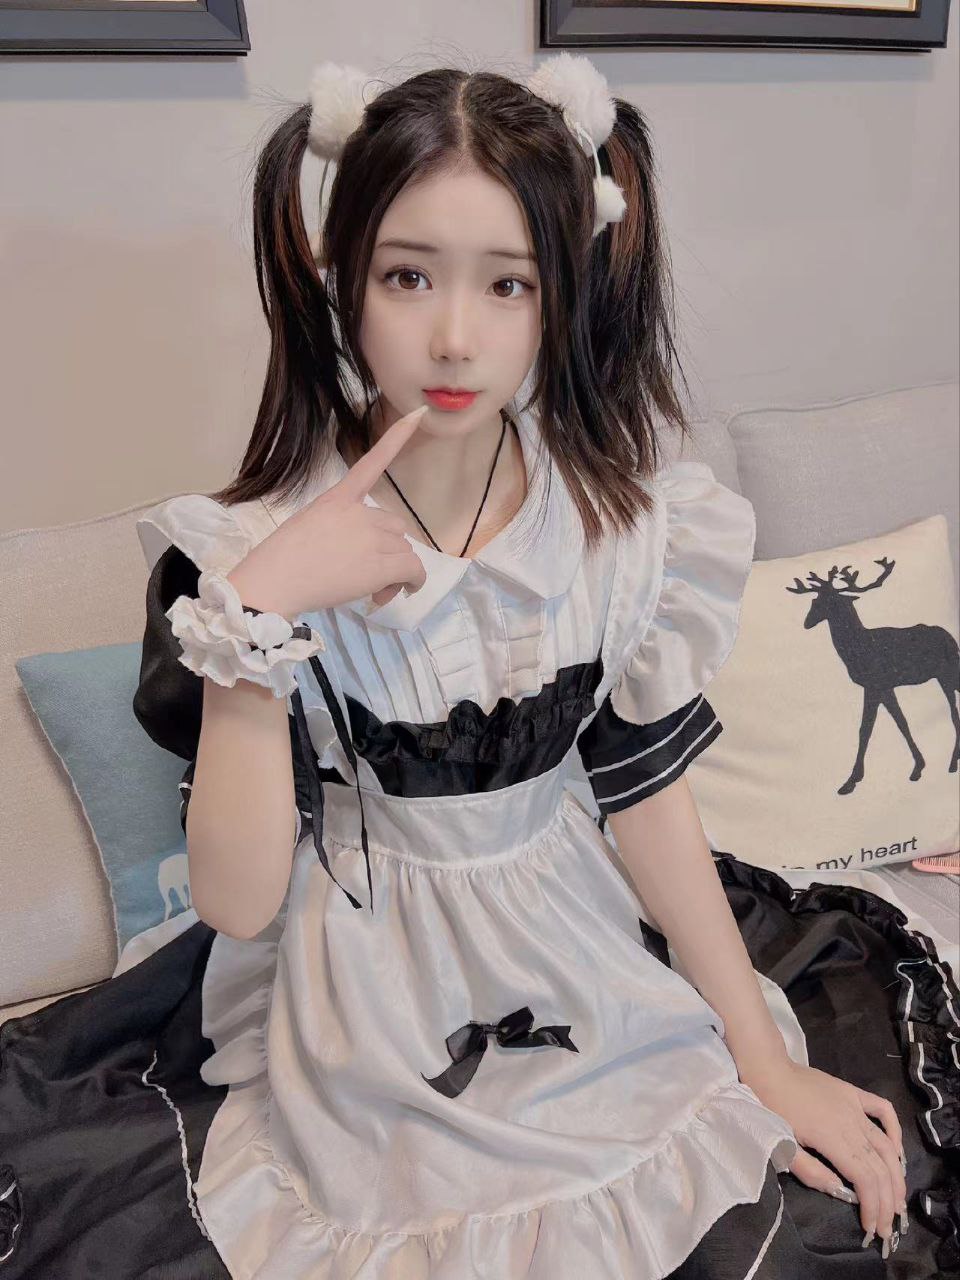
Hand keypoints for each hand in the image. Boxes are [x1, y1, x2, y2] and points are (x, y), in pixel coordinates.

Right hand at [227, 404, 429, 615]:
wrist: (273, 583)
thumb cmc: (280, 561)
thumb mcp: (308, 526)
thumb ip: (339, 528)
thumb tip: (364, 557)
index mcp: (337, 498)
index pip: (372, 463)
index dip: (397, 438)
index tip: (418, 415)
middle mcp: (359, 512)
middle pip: (393, 527)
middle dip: (385, 551)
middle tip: (365, 577)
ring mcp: (371, 537)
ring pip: (403, 551)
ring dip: (393, 571)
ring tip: (371, 592)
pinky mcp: (381, 564)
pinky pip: (414, 570)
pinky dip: (414, 582)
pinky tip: (402, 591)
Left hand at [742, 1058, 906, 1255]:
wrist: (768, 1068)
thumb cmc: (771, 1107)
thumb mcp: (782, 1144)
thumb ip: (811, 1172)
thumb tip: (840, 1192)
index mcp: (832, 1139)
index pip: (865, 1179)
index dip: (873, 1206)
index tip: (871, 1228)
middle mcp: (851, 1123)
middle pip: (880, 1167)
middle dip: (888, 1200)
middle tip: (887, 1225)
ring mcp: (855, 1106)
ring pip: (886, 1145)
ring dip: (897, 1175)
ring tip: (898, 1200)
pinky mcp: (853, 1093)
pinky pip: (883, 1109)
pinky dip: (895, 1130)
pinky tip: (896, 1150)